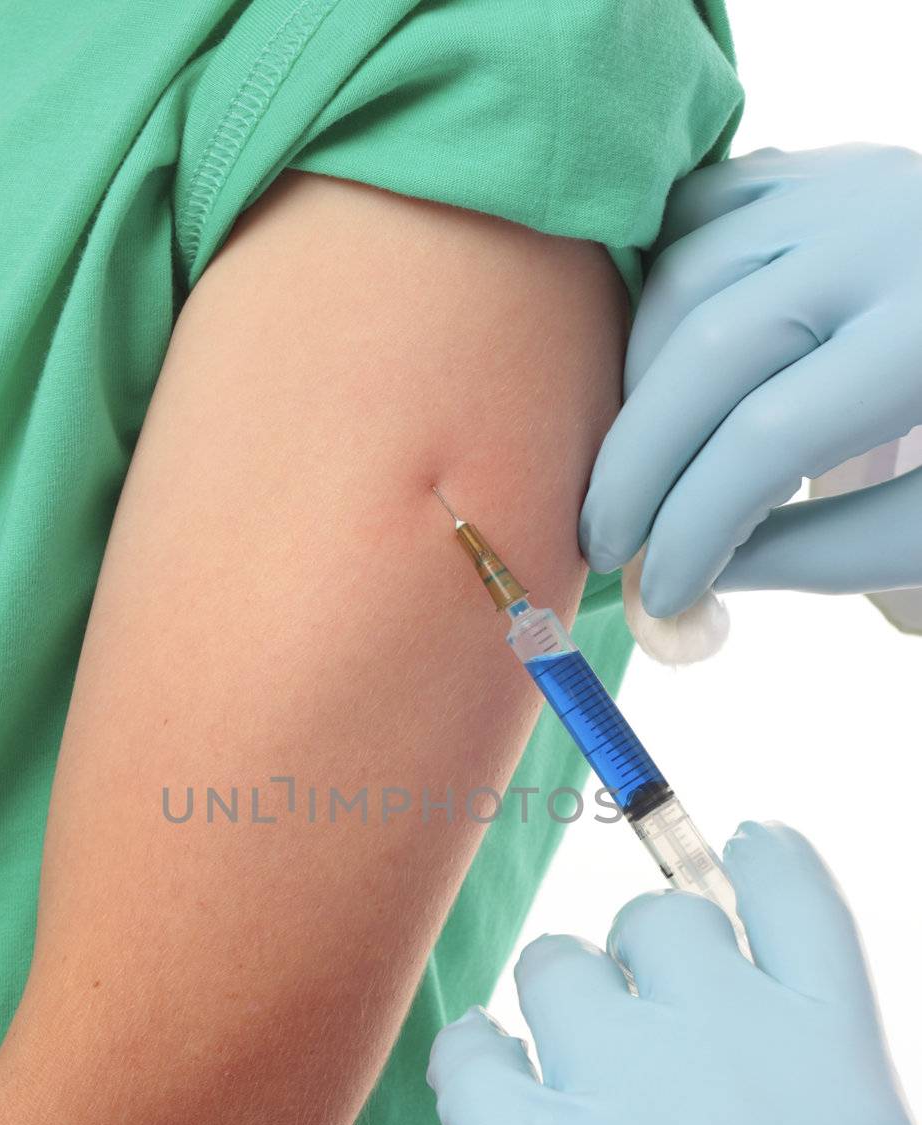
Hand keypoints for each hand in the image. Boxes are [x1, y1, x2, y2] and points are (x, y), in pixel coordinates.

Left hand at [428, 824, 921, 1124]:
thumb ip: (796, 1091)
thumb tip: (724, 1046)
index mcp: (833, 1042)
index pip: (783, 888)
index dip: (750, 860)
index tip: (729, 851)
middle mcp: (725, 1037)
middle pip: (653, 918)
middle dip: (644, 962)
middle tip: (639, 1036)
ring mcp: (624, 1091)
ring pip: (555, 967)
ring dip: (562, 1011)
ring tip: (573, 1087)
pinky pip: (470, 1052)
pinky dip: (478, 1068)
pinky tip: (499, 1108)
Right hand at [580, 145, 921, 616]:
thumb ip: (828, 550)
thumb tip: (697, 578)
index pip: (769, 438)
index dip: (695, 526)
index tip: (661, 591)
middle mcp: (886, 234)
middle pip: (704, 349)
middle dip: (636, 464)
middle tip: (604, 544)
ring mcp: (849, 184)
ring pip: (684, 276)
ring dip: (636, 385)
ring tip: (638, 469)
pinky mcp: (827, 167)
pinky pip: (700, 216)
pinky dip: (656, 292)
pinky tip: (653, 371)